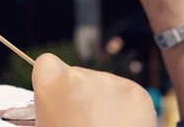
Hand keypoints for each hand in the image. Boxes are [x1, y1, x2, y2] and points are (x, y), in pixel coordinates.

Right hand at [32, 53, 156, 126]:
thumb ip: (50, 107)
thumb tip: (57, 101)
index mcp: (51, 85)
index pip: (46, 62)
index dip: (52, 78)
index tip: (57, 94)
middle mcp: (80, 77)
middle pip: (77, 74)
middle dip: (80, 93)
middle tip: (83, 122)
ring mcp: (111, 82)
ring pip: (102, 84)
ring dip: (103, 101)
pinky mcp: (137, 92)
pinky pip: (125, 93)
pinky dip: (124, 108)